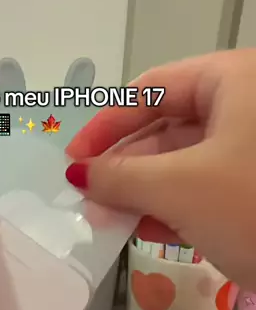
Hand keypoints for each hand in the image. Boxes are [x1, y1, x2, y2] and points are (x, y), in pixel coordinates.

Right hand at [66, 49, 255, 289]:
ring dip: (143, 191)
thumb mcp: (179, 189)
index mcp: (234, 80)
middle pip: (167, 126)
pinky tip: (145, 229)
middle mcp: (247, 105)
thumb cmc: (253, 207)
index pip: (151, 89)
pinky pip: (207, 185)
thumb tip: (77, 173)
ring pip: (185, 160)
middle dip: (124, 166)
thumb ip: (119, 177)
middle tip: (88, 200)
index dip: (105, 125)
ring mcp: (255, 149)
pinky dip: (174, 205)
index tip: (72, 161)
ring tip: (109, 219)